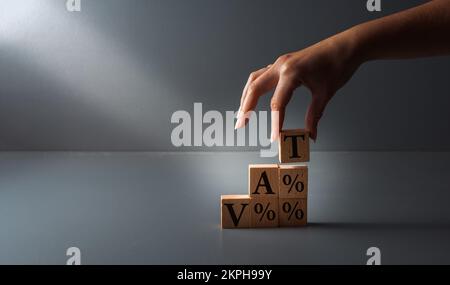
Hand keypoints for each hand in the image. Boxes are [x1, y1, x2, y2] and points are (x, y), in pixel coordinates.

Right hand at [235, 30, 361, 141]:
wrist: (346, 46)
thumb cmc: (338, 65)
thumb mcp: (325, 93)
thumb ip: (314, 115)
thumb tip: (310, 135)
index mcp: (292, 73)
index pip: (278, 103)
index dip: (275, 122)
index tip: (274, 138)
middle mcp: (281, 66)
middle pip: (255, 88)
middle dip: (246, 107)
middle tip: (240, 125)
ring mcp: (280, 63)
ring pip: (255, 79)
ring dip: (247, 96)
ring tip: (243, 113)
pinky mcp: (283, 63)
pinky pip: (262, 74)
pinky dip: (255, 87)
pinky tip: (255, 97)